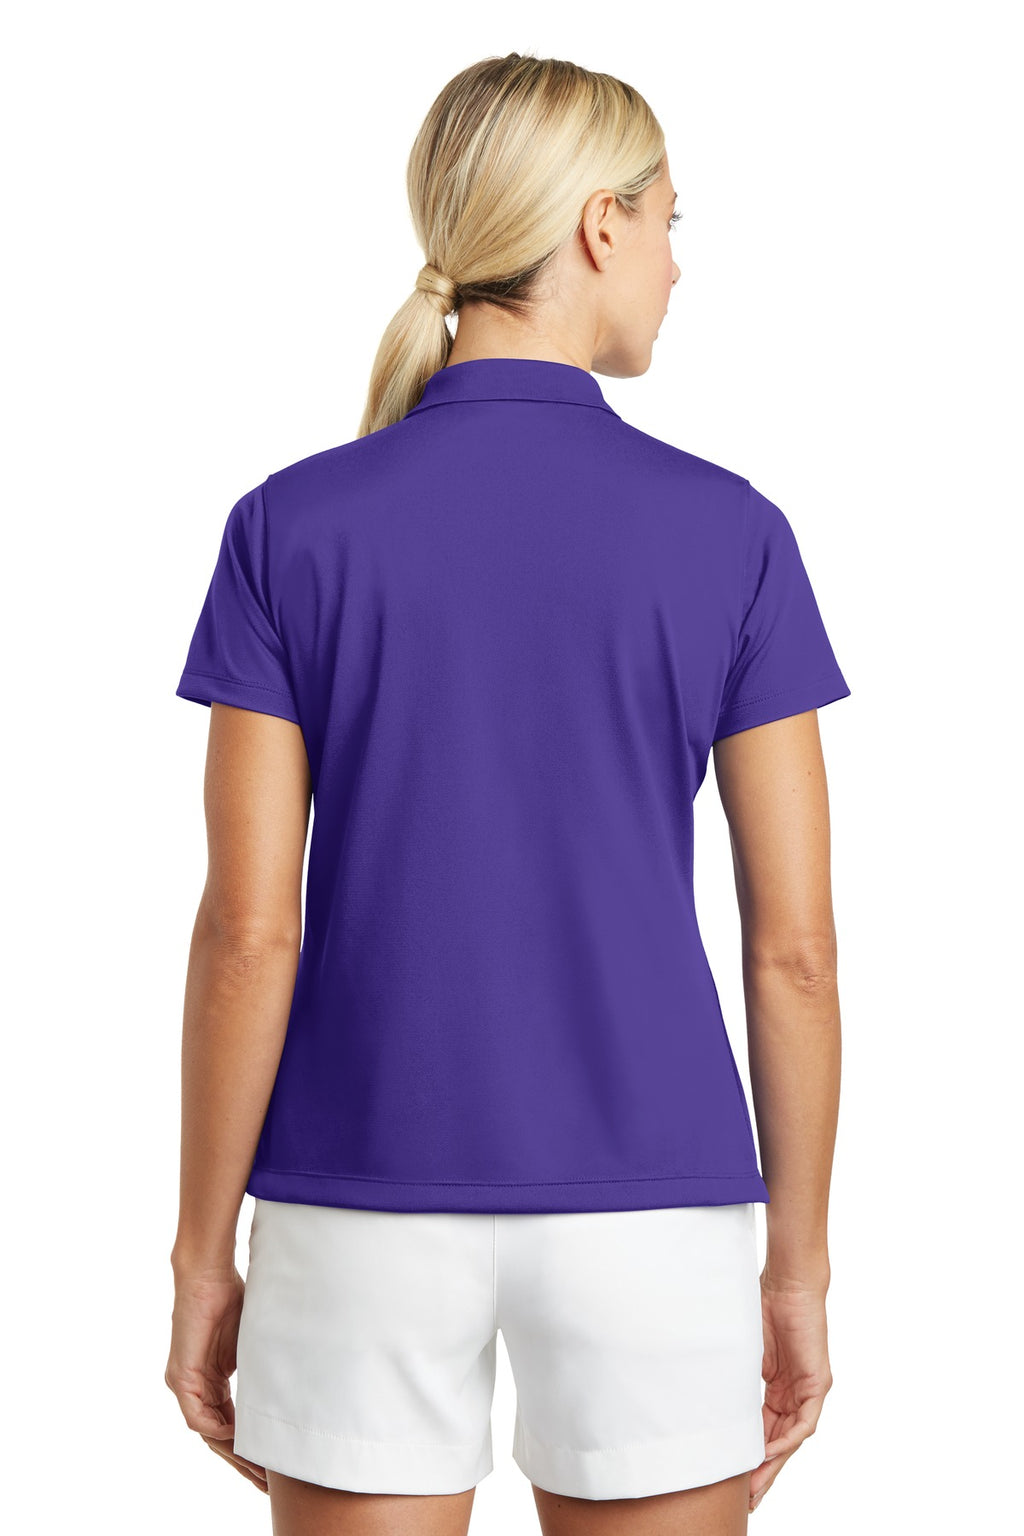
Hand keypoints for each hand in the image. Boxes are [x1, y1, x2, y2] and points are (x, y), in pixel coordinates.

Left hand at [165, 1263, 267, 1493]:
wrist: (208, 1275)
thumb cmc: (231, 1297)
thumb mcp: (253, 1342)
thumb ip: (262, 1367)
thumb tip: (292, 1382)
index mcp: (212, 1380)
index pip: (230, 1423)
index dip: (250, 1445)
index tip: (271, 1464)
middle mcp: (196, 1388)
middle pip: (219, 1436)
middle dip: (243, 1461)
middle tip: (266, 1482)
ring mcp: (186, 1385)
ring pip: (208, 1433)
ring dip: (233, 1452)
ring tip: (258, 1470)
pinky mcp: (181, 1378)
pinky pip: (198, 1418)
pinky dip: (218, 1430)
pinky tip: (238, 1439)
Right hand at [748, 1276, 832, 1513]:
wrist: (787, 1281)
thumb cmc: (762, 1303)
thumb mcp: (743, 1349)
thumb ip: (733, 1374)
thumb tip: (702, 1390)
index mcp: (777, 1385)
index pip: (763, 1428)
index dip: (749, 1453)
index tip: (732, 1476)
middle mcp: (794, 1392)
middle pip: (778, 1441)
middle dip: (762, 1470)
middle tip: (747, 1498)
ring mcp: (808, 1390)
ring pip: (791, 1437)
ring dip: (773, 1463)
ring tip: (755, 1486)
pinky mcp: (818, 1384)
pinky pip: (804, 1423)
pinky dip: (787, 1439)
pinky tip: (769, 1453)